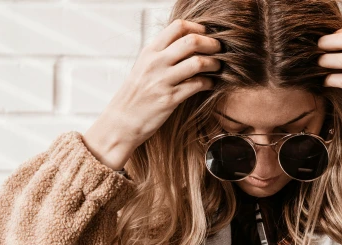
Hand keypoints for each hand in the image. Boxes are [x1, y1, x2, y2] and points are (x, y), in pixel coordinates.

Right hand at [84, 19, 220, 168]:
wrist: (121, 121)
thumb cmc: (135, 96)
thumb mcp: (143, 67)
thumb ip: (161, 54)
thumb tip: (183, 45)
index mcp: (150, 51)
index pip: (178, 26)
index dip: (198, 28)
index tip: (207, 34)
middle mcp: (156, 62)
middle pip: (191, 41)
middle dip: (211, 43)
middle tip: (220, 49)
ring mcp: (163, 81)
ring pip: (197, 63)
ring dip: (214, 63)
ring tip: (218, 67)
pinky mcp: (170, 99)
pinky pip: (197, 85)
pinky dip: (209, 83)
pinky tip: (211, 84)